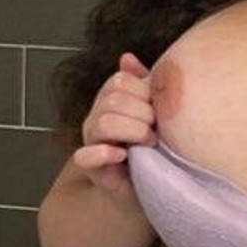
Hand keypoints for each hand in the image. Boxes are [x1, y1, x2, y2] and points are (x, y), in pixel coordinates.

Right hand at [73, 51, 154, 196]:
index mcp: (112, 99)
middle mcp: (97, 116)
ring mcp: (91, 141)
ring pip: (102, 122)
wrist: (149, 188)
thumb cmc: (154, 148)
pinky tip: (123, 154)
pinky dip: (104, 153)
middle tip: (157, 131)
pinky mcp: (91, 167)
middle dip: (142, 114)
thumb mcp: (156, 114)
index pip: (120, 81)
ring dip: (132, 131)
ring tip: (149, 143)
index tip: (160, 111)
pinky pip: (85, 155)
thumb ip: (146, 85)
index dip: (144, 93)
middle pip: (113, 100)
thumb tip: (127, 57)